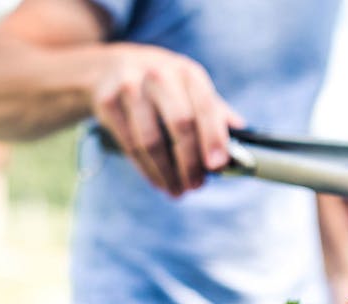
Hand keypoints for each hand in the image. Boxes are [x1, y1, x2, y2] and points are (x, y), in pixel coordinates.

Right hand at [91, 43, 243, 195]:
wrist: (105, 68)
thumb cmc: (158, 83)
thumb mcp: (186, 86)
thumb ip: (213, 109)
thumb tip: (242, 132)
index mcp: (187, 72)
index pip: (206, 107)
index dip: (214, 138)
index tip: (218, 166)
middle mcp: (159, 75)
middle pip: (180, 124)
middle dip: (191, 162)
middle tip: (197, 186)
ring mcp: (131, 88)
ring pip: (151, 141)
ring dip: (167, 173)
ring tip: (178, 190)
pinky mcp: (108, 103)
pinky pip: (130, 146)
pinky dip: (147, 170)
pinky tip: (158, 182)